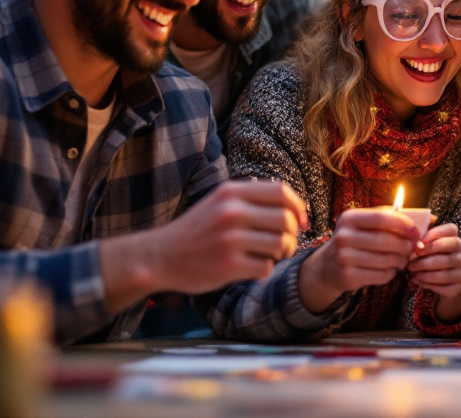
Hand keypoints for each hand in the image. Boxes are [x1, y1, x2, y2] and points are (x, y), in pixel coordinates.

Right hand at [102, 179, 307, 307]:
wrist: (159, 256)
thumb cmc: (195, 231)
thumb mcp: (218, 202)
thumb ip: (250, 199)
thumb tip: (293, 206)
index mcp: (231, 192)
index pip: (282, 192)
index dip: (299, 207)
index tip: (301, 221)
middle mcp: (231, 212)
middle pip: (286, 219)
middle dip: (292, 234)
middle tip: (285, 244)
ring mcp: (230, 239)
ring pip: (280, 244)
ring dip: (281, 253)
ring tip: (269, 256)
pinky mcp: (228, 265)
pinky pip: (266, 267)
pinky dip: (264, 270)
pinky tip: (251, 268)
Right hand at [298, 208, 418, 312]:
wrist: (327, 266)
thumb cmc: (355, 240)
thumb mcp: (364, 224)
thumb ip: (390, 219)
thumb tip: (425, 220)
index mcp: (349, 218)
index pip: (381, 218)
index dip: (403, 224)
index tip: (416, 232)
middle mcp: (344, 236)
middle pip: (386, 240)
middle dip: (405, 246)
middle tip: (412, 249)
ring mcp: (344, 257)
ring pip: (386, 260)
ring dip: (400, 261)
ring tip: (402, 260)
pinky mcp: (348, 276)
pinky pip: (381, 275)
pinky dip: (391, 273)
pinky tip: (390, 270)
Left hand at [408, 223, 460, 319]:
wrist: (448, 283)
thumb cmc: (435, 260)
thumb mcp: (430, 248)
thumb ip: (423, 241)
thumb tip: (416, 244)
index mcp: (456, 240)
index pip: (450, 230)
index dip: (432, 235)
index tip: (416, 244)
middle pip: (445, 250)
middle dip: (424, 256)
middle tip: (410, 262)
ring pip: (443, 271)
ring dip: (423, 272)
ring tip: (412, 271)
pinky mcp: (459, 287)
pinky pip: (442, 286)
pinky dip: (427, 283)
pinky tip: (417, 280)